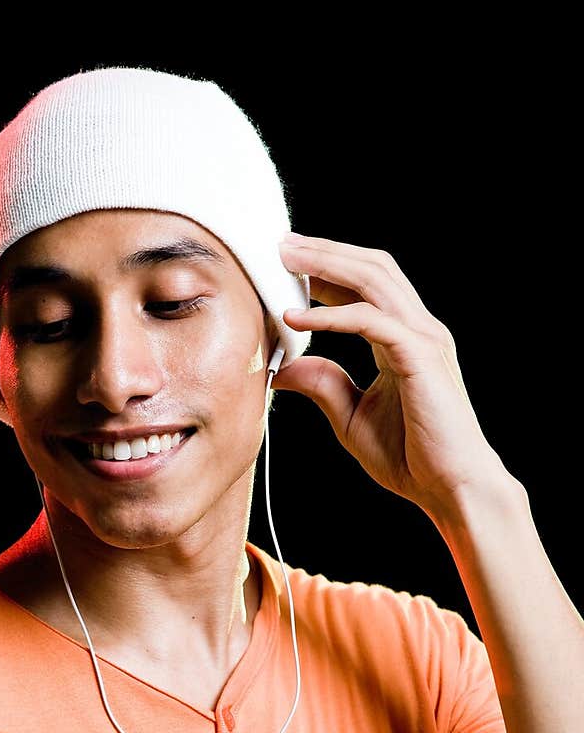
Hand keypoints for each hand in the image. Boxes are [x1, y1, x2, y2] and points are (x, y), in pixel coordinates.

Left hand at [274, 232, 513, 519]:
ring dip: (326, 266)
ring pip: (373, 281)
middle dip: (325, 252)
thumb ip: (322, 385)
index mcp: (405, 339)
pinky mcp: (420, 357)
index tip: (286, 264)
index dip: (328, 269)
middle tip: (280, 245)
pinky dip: (331, 316)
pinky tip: (295, 320)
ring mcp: (423, 339)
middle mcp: (418, 329)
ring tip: (285, 261)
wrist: (452, 487)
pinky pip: (371, 321)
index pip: (366, 286)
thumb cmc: (411, 457)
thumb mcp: (350, 416)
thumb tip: (283, 369)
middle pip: (372, 268)